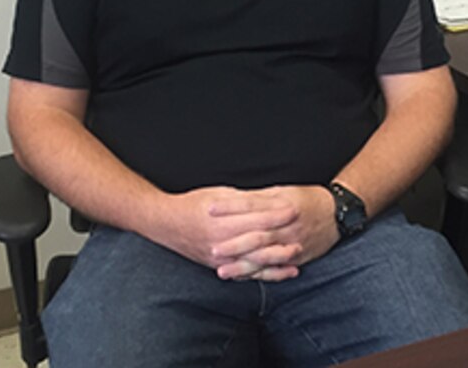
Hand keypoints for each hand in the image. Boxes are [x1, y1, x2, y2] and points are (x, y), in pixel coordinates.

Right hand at [144, 186, 302, 280]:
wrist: (165, 223)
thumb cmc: (193, 203)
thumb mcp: (219, 194)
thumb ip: (244, 200)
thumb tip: (268, 197)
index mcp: (223, 221)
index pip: (256, 219)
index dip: (277, 214)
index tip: (294, 208)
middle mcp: (222, 243)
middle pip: (258, 242)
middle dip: (281, 238)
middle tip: (302, 234)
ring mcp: (220, 258)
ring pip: (253, 262)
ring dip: (276, 260)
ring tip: (296, 256)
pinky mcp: (218, 267)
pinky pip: (245, 274)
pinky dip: (264, 274)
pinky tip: (279, 272)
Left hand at [209, 185, 338, 281]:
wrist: (339, 214)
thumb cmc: (308, 199)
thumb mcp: (284, 191)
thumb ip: (261, 197)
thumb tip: (236, 199)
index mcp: (282, 205)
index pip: (251, 206)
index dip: (230, 208)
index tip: (209, 209)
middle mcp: (287, 227)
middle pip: (257, 236)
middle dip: (233, 244)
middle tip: (212, 249)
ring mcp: (292, 245)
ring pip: (265, 258)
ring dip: (242, 266)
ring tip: (223, 271)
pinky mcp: (297, 259)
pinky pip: (275, 270)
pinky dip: (259, 275)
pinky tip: (243, 279)